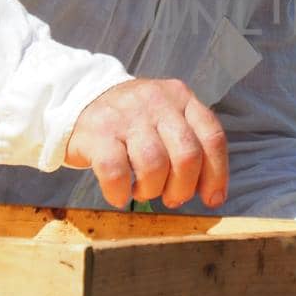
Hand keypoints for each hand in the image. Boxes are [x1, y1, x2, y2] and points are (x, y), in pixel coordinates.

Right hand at [65, 78, 227, 209]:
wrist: (79, 100)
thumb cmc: (132, 122)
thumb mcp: (166, 118)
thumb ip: (190, 143)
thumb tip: (212, 192)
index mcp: (181, 97)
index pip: (212, 137)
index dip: (217, 174)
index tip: (211, 198)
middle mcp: (157, 101)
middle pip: (187, 154)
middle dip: (183, 187)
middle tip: (171, 198)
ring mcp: (126, 115)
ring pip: (154, 165)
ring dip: (151, 190)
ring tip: (142, 191)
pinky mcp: (97, 132)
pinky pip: (115, 172)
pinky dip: (119, 192)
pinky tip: (119, 194)